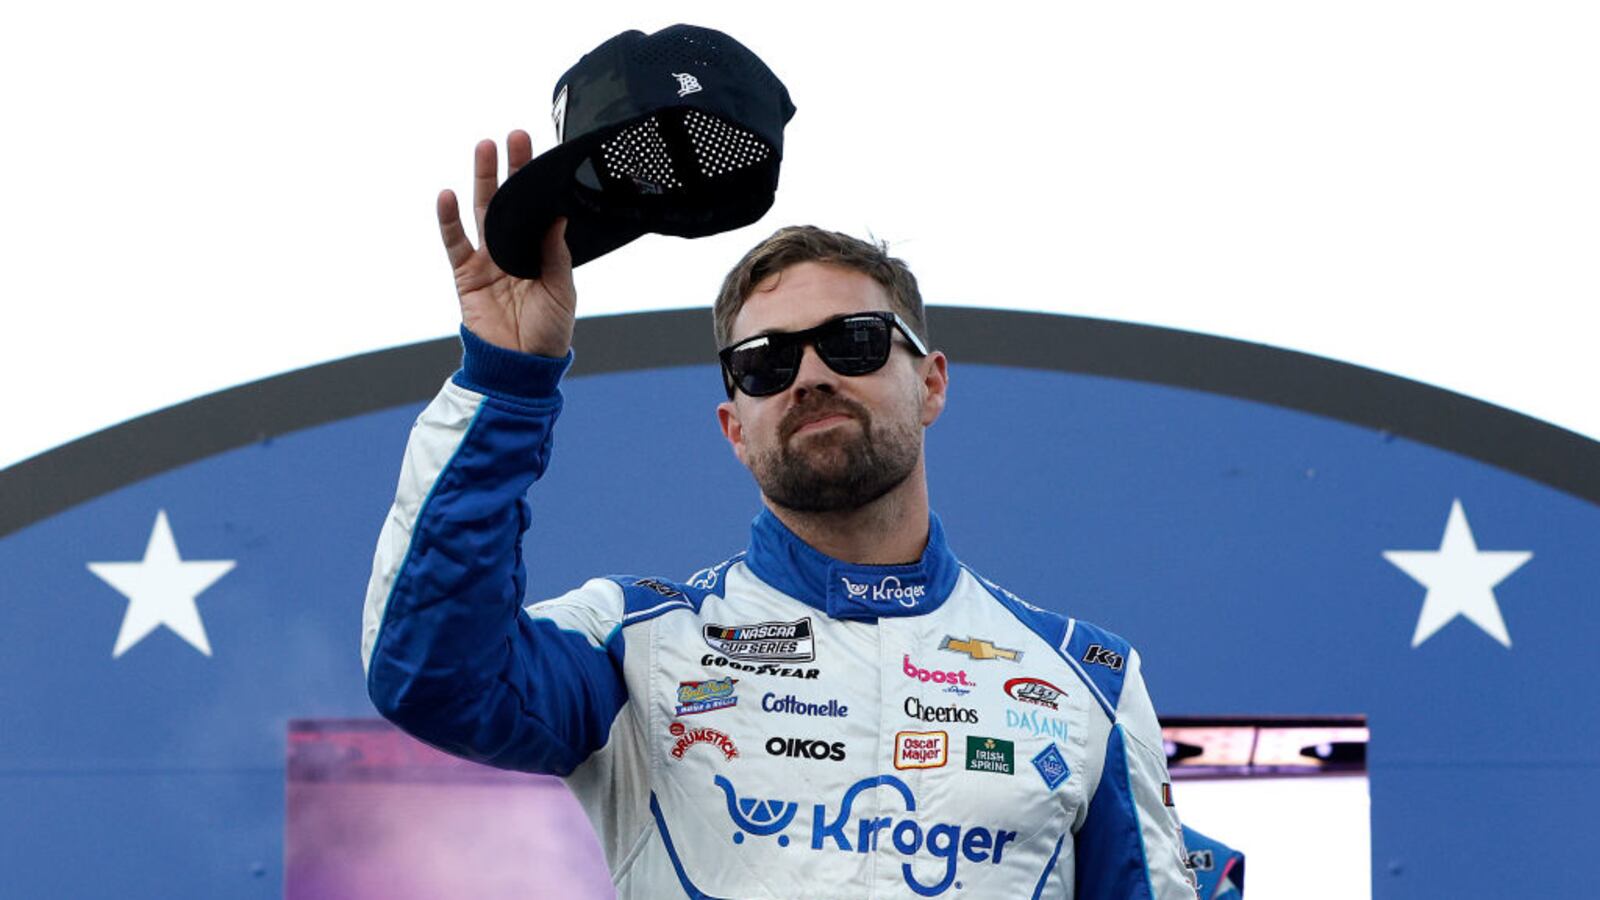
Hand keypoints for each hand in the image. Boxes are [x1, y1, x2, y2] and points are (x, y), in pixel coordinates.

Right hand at [437, 130, 575, 356]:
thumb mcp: (561, 290)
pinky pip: (454, 242)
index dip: (538, 183)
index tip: (543, 153)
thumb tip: (559, 213)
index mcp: (540, 253)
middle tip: (514, 136)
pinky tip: (447, 194)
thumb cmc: (548, 333)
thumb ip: (555, 252)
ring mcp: (488, 260)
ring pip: (482, 212)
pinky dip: (447, 219)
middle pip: (509, 201)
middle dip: (511, 168)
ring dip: (482, 179)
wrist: (521, 368)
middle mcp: (513, 251)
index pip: (538, 209)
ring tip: (484, 148)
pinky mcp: (466, 275)